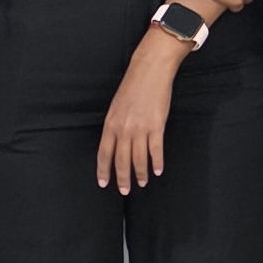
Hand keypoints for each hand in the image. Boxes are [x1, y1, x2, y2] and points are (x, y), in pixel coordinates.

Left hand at [96, 42, 180, 190]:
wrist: (149, 71)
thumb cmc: (132, 86)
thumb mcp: (116, 106)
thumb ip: (115, 126)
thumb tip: (116, 144)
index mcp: (110, 124)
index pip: (104, 154)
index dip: (104, 170)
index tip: (104, 183)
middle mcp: (123, 130)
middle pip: (121, 161)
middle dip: (123, 178)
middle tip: (125, 190)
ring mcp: (140, 129)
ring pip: (138, 159)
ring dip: (140, 173)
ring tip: (143, 182)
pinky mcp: (156, 126)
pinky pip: (156, 150)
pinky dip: (157, 162)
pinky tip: (158, 170)